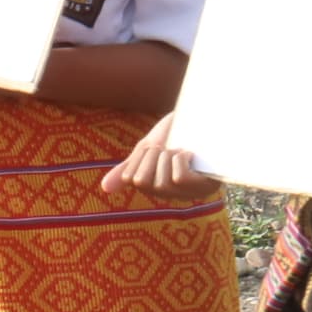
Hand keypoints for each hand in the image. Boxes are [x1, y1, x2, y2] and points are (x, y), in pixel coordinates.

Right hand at [99, 112, 221, 206]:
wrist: (203, 116)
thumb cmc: (176, 135)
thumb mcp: (146, 151)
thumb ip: (127, 170)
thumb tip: (104, 189)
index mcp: (157, 188)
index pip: (131, 179)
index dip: (140, 158)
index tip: (154, 148)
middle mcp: (174, 194)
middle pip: (143, 182)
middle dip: (152, 156)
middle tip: (167, 148)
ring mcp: (192, 191)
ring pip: (161, 181)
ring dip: (167, 157)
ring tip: (180, 151)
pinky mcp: (207, 185)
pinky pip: (179, 178)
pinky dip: (181, 160)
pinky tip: (190, 154)